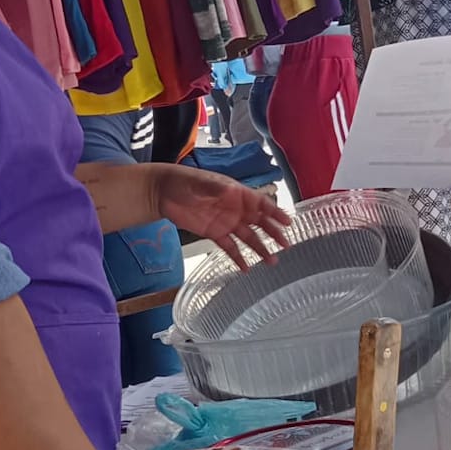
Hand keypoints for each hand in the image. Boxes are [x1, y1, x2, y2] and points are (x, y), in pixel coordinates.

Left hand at [151, 165, 290, 267]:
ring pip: (248, 237)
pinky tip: (246, 268)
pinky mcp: (214, 234)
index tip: (288, 222)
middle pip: (259, 222)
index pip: (261, 203)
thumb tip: (231, 192)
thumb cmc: (183, 181)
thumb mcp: (200, 182)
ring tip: (271, 261)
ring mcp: (226, 222)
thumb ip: (216, 188)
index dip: (275, 212)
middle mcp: (235, 209)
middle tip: (285, 245)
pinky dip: (238, 258)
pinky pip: (230, 247)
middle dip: (273, 233)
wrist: (162, 193)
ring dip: (260, 249)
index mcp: (236, 193)